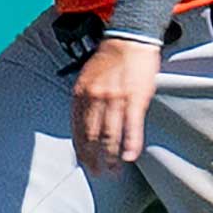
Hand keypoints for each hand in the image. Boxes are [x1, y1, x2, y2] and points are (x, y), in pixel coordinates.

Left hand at [72, 38, 159, 176]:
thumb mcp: (88, 78)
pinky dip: (130, 144)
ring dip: (111, 157)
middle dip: (93, 158)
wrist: (129, 39)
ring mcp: (116, 99)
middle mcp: (96, 98)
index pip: (77, 128)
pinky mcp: (135, 98)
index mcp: (82, 94)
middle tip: (97, 173)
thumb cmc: (110, 59)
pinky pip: (131, 126)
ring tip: (112, 171)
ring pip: (110, 135)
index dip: (80, 149)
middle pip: (91, 136)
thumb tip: (82, 122)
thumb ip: (85, 100)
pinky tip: (129, 158)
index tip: (83, 162)